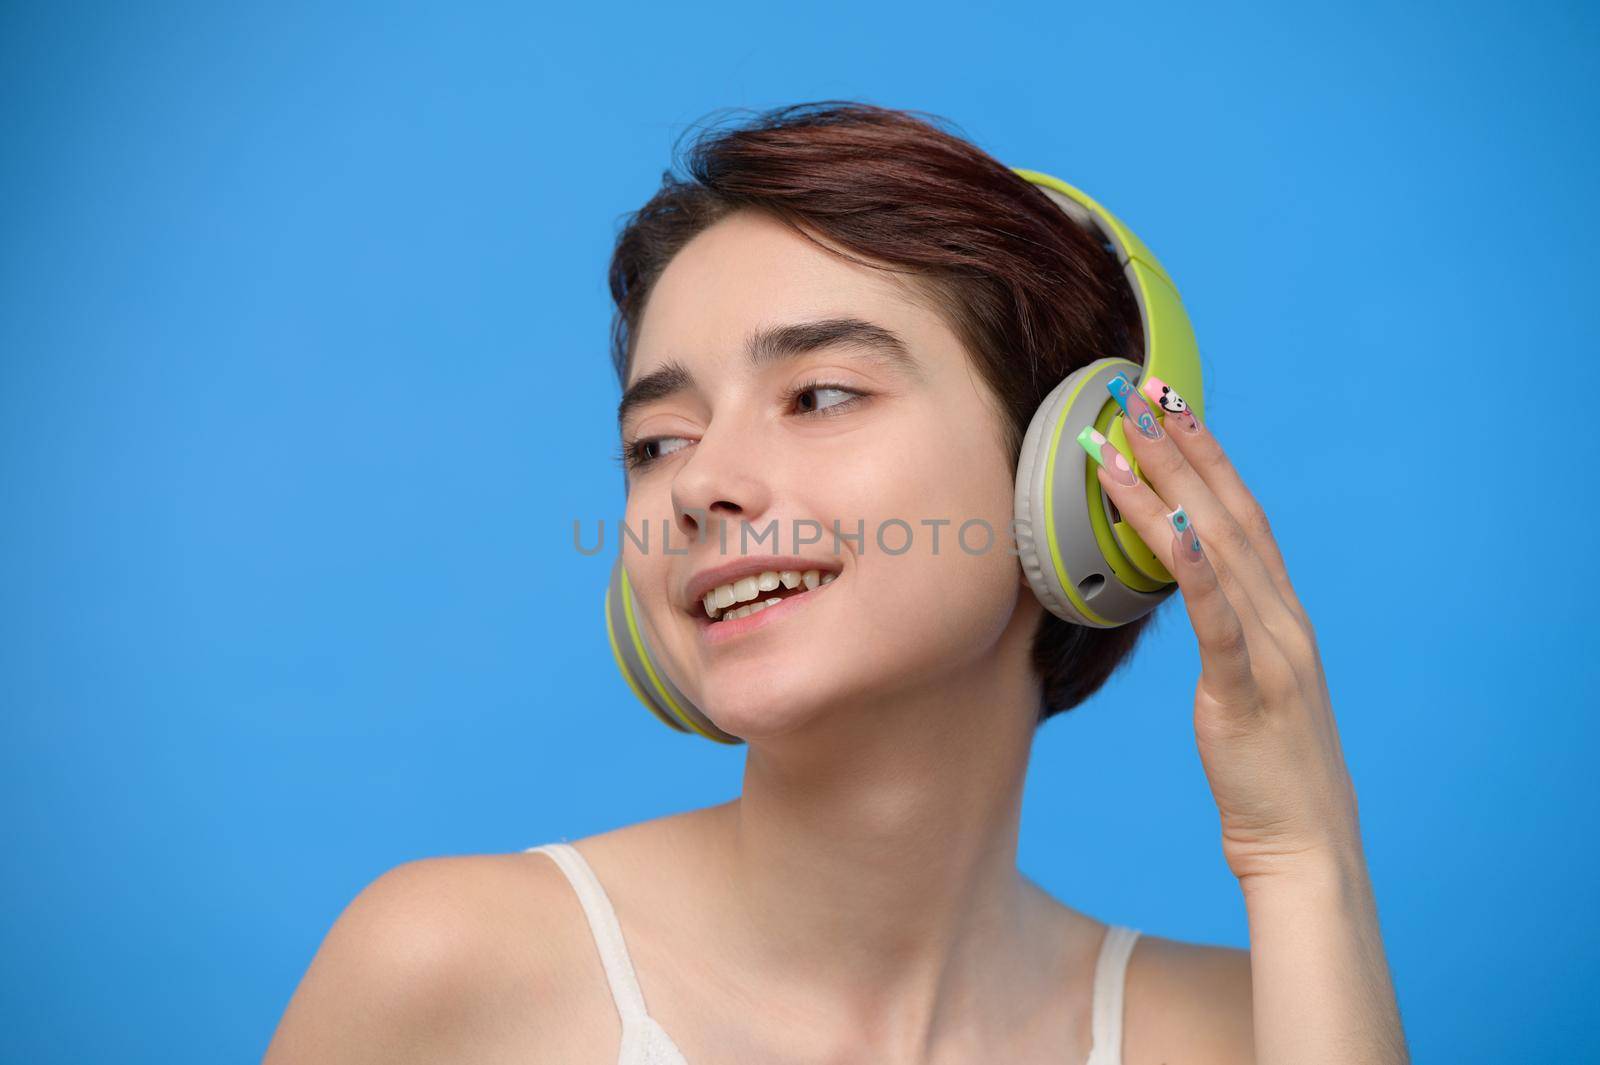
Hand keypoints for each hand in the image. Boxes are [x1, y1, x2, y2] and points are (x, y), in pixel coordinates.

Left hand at [1083, 374, 1362, 884]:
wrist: (1305, 843)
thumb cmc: (1268, 768)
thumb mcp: (1248, 683)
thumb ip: (1228, 630)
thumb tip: (1185, 585)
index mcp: (1282, 615)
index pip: (1243, 515)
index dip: (1208, 456)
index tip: (1171, 405)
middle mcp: (1284, 619)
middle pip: (1230, 513)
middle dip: (1183, 448)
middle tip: (1139, 391)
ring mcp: (1272, 652)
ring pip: (1216, 552)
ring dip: (1166, 490)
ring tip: (1120, 441)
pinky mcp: (1247, 693)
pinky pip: (1220, 622)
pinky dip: (1198, 570)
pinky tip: (1174, 526)